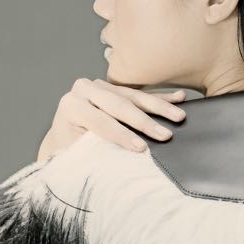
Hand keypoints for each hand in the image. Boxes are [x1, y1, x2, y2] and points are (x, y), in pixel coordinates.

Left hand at [36, 78, 186, 159]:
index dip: (123, 136)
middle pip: (120, 105)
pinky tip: (179, 97)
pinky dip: (161, 97)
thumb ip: (98, 149)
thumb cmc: (71, 150)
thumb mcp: (78, 152)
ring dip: (160, 107)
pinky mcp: (115, 87)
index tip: (142, 148)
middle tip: (166, 135)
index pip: (102, 121)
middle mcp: (84, 90)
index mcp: (71, 105)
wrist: (64, 139)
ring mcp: (101, 85)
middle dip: (145, 122)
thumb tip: (127, 157)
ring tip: (179, 116)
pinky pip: (141, 93)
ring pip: (134, 97)